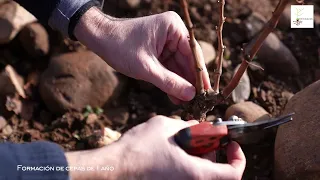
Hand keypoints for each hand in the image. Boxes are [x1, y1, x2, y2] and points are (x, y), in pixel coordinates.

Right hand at [66, 116, 245, 179]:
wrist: (113, 170)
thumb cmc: (138, 150)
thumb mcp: (165, 127)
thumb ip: (187, 125)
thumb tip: (197, 126)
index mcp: (196, 174)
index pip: (233, 173)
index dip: (237, 158)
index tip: (231, 144)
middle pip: (216, 173)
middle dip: (214, 153)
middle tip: (203, 138)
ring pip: (200, 174)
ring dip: (198, 157)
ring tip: (183, 141)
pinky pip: (186, 176)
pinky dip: (186, 163)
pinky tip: (172, 150)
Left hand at [74, 7, 210, 103]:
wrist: (99, 38)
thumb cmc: (120, 46)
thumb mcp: (146, 68)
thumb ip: (169, 82)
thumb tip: (190, 95)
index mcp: (173, 28)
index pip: (194, 55)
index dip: (200, 76)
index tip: (207, 93)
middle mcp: (173, 32)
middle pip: (188, 62)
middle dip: (190, 83)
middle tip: (197, 103)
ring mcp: (166, 42)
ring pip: (179, 67)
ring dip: (181, 85)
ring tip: (187, 104)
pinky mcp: (159, 51)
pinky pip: (169, 68)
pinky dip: (171, 81)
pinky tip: (176, 97)